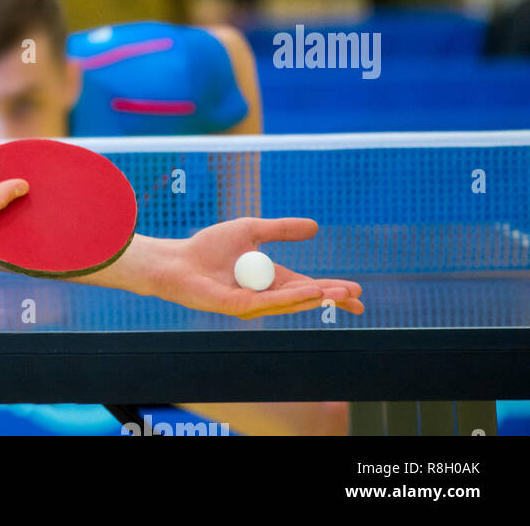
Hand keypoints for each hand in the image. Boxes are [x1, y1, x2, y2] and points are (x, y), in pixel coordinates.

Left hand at [100, 218, 363, 319]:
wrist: (176, 260)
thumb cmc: (207, 247)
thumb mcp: (251, 230)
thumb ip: (281, 229)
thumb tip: (315, 227)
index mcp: (270, 280)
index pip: (307, 287)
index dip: (331, 290)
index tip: (358, 292)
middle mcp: (265, 295)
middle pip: (305, 299)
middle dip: (331, 299)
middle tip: (358, 299)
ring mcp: (253, 304)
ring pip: (291, 303)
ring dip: (317, 298)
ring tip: (341, 293)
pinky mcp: (238, 307)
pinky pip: (270, 303)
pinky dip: (292, 297)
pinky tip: (311, 293)